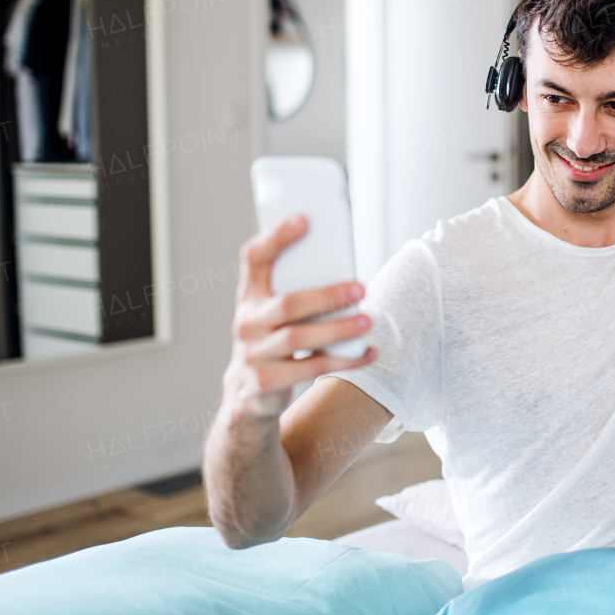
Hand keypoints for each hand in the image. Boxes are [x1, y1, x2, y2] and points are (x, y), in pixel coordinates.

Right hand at [222, 214, 376, 419]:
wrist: (246, 395)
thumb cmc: (273, 340)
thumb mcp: (274, 313)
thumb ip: (297, 291)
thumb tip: (347, 267)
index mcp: (249, 296)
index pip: (254, 259)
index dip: (276, 237)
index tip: (304, 219)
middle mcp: (246, 322)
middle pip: (288, 304)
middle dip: (327, 295)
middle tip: (361, 289)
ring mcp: (252, 354)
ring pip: (298, 339)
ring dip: (338, 329)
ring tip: (367, 321)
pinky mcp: (264, 382)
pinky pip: (310, 369)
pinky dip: (344, 361)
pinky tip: (368, 352)